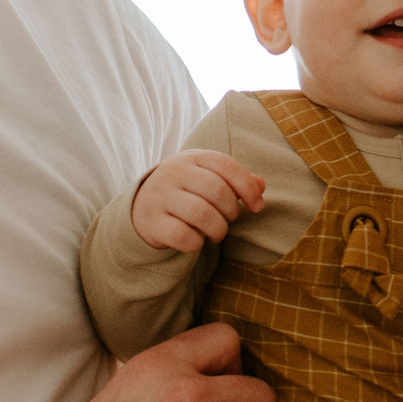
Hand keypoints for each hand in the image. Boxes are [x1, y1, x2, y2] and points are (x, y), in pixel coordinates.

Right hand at [131, 151, 266, 252]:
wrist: (142, 205)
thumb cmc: (186, 191)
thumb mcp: (208, 177)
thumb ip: (236, 180)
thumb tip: (260, 186)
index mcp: (193, 158)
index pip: (226, 166)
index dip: (247, 188)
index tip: (257, 207)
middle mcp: (174, 172)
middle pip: (217, 191)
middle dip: (231, 212)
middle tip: (228, 220)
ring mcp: (160, 196)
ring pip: (202, 214)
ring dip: (218, 230)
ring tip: (216, 233)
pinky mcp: (152, 221)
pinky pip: (183, 235)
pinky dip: (196, 243)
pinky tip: (196, 241)